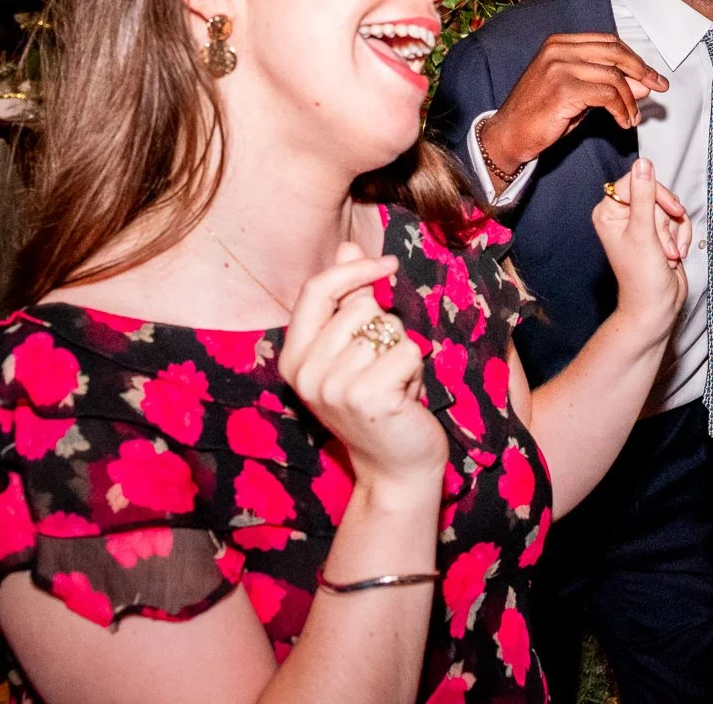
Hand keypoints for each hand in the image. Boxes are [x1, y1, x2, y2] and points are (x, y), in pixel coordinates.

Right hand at [280, 244, 448, 489]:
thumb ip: (347, 300)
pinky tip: (406, 396)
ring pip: (389, 327)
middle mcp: (306, 372)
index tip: (387, 264)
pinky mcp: (368, 396)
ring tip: (394, 384)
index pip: (316, 290)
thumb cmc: (379, 401)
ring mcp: (334, 386)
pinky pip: (409, 349)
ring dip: (403, 353)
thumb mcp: (355, 348)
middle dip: (386, 330)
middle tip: (384, 368)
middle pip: (362, 306)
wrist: (395, 465)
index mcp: (294, 357)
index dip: (353, 270)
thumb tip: (347, 247)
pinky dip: (418, 368)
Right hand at [482, 34, 669, 184]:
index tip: (652, 74)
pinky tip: (623, 121)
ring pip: (614, 77)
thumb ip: (606, 85)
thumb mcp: (578, 95)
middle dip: (642, 71)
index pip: (608, 43)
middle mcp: (559, 50)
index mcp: (560, 44)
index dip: (634, 58)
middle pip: (615, 53)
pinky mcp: (564, 89)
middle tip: (659, 86)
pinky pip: (607, 96)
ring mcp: (560, 67)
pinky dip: (621, 109)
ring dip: (631, 100)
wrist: (508, 135)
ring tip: (634, 117)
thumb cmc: (540, 115)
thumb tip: (642, 83)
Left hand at [594, 159, 690, 339]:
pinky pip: (678, 221)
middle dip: (667, 221)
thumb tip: (642, 164)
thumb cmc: (642, 278)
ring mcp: (642, 225)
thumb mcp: (643, 233)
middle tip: (662, 244)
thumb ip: (643, 196)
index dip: (657, 195)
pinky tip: (674, 255)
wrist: (656, 307)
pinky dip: (681, 237)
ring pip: (670, 209)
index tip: (670, 211)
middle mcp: (623, 216)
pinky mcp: (658, 234)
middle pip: (656, 195)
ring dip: (675, 232)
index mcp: (609, 212)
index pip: (636, 182)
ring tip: (668, 253)